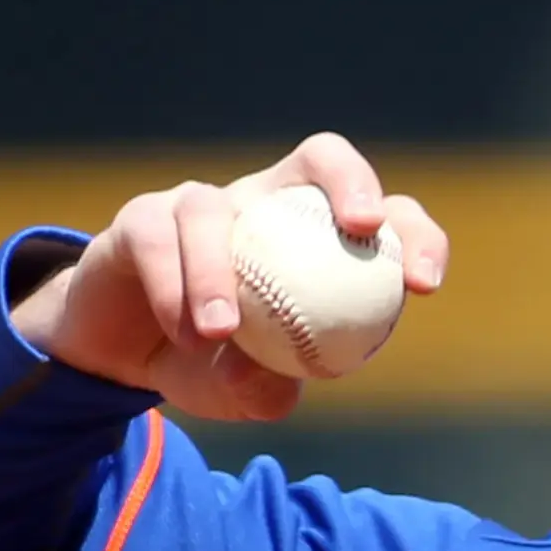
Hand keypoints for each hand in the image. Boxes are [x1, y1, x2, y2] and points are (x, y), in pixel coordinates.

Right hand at [7, 133, 448, 422]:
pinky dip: (173, 287)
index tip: (423, 284)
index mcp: (317, 242)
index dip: (416, 236)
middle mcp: (268, 206)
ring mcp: (205, 205)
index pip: (386, 218)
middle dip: (351, 180)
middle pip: (322, 157)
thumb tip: (266, 367)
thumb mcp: (247, 393)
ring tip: (221, 333)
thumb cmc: (211, 368)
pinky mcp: (143, 217)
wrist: (127, 359)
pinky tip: (183, 334)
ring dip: (221, 270)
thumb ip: (266, 386)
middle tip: (362, 228)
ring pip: (218, 208)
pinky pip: (160, 237)